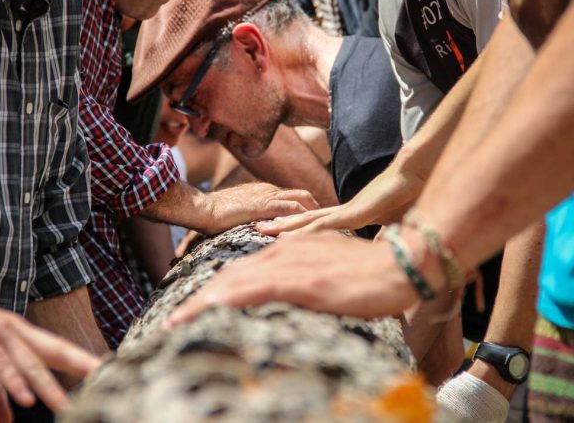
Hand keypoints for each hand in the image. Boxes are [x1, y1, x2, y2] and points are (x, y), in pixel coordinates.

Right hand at [0, 282, 102, 422]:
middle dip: (82, 369)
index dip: (84, 362)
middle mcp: (17, 331)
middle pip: (56, 352)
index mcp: (22, 337)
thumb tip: (6, 421)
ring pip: (30, 361)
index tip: (108, 375)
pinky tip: (25, 397)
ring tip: (66, 406)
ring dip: (48, 385)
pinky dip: (12, 380)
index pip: (59, 351)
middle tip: (105, 385)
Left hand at [165, 231, 415, 326]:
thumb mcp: (327, 271)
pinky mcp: (302, 280)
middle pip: (229, 277)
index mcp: (287, 250)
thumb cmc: (368, 274)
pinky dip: (228, 300)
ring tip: (177, 322)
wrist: (400, 265)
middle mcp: (282, 251)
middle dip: (198, 301)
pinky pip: (255, 289)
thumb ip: (303, 278)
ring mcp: (291, 264)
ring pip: (234, 283)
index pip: (240, 273)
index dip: (213, 293)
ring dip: (202, 303)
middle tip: (173, 321)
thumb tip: (288, 297)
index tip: (192, 311)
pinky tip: (209, 310)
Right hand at [200, 182, 318, 234]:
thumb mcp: (239, 217)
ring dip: (316, 214)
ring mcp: (268, 196)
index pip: (294, 198)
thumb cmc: (214, 216)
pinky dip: (305, 218)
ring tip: (329, 228)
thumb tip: (259, 233)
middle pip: (303, 196)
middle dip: (318, 210)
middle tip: (331, 225)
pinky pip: (292, 209)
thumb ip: (252, 221)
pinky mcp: (265, 204)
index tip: (319, 222)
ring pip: (302, 200)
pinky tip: (315, 229)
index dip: (308, 210)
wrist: (202, 208)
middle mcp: (270, 191)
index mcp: (265, 193)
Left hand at [257, 163, 424, 234]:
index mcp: (351, 215)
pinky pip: (326, 224)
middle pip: (306, 219)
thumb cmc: (410, 196)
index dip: (299, 229)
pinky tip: (289, 237)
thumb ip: (385, 238)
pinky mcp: (356, 212)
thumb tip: (382, 252)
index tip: (279, 235)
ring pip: (309, 220)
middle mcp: (344, 211)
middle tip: (258, 228)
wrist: (419, 174)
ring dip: (286, 225)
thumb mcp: (394, 225)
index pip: (318, 225)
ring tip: (263, 229)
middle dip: (282, 224)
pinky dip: (307, 231)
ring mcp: (348, 210)